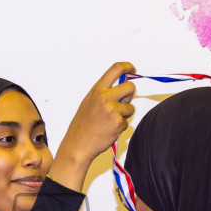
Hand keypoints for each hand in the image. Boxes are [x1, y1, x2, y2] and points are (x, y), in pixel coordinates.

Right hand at [53, 63, 137, 187]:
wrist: (78, 144)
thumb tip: (121, 88)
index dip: (127, 66)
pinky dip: (120, 127)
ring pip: (130, 108)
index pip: (116, 70)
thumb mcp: (89, 102)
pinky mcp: (118, 122)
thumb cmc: (82, 125)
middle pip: (130, 87)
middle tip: (123, 103)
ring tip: (109, 122)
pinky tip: (108, 130)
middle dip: (130, 95)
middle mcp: (105, 97)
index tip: (132, 68)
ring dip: (125, 115)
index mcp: (97, 90)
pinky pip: (127, 122)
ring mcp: (112, 109)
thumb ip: (104, 93)